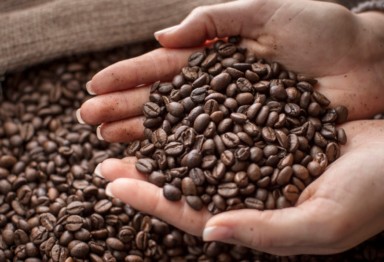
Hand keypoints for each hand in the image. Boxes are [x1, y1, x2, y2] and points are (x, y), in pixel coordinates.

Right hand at [77, 0, 383, 142]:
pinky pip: (213, 151)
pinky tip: (157, 163)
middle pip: (162, 102)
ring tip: (107, 142)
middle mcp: (218, 91)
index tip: (92, 86)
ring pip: (180, 129)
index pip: (162, 69)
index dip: (126, 77)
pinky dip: (184, 157)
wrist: (366, 60)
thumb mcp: (264, 9)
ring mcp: (233, 118)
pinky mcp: (253, 141)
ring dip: (142, 135)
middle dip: (123, 109)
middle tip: (85, 120)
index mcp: (215, 57)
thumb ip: (214, 20)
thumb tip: (161, 35)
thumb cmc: (321, 28)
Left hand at [98, 120, 383, 254]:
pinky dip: (194, 122)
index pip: (191, 213)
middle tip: (104, 159)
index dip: (152, 200)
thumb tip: (210, 232)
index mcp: (255, 219)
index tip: (114, 183)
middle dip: (144, 174)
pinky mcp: (264, 135)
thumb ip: (266, 232)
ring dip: (163, 145)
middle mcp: (248, 192)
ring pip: (197, 155)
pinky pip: (221, 129)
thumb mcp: (323, 222)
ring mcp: (254, 162)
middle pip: (185, 184)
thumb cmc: (372, 195)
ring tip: (128, 132)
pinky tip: (173, 111)